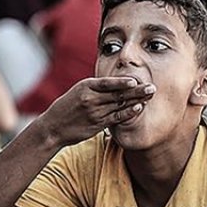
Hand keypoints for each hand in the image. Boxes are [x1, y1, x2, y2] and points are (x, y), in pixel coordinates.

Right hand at [36, 77, 154, 146]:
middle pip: (118, 93)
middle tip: (152, 87)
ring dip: (136, 100)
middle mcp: (91, 98)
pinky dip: (128, 113)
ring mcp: (95, 112)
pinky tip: (138, 108)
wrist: (54, 127)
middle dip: (136, 90)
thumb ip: (96, 88)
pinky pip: (116, 117)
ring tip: (150, 96)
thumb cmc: (68, 107)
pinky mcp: (97, 124)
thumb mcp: (79, 91)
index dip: (124, 82)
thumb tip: (116, 82)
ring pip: (119, 105)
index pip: (109, 83)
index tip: (137, 79)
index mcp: (86, 86)